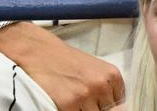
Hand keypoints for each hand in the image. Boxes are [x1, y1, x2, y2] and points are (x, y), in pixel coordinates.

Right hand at [0, 22, 123, 110]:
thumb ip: (103, 87)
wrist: (37, 51)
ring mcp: (85, 96)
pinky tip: (63, 104)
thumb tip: (111, 108)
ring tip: (72, 101)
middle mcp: (101, 85)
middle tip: (81, 101)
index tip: (97, 104)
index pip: (119, 105)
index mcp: (111, 75)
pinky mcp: (68, 105)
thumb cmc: (63, 60)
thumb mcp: (92, 69)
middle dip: (94, 109)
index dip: (106, 107)